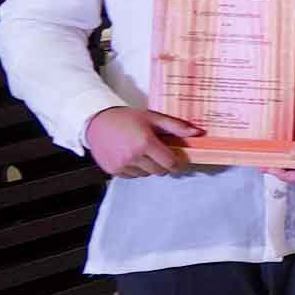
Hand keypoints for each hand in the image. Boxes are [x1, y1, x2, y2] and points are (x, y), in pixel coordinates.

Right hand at [84, 105, 200, 177]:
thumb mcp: (153, 118)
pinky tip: (132, 156)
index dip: (178, 163)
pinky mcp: (113, 170)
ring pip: (146, 174)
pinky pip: (132, 176)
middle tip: (160, 154)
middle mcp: (133, 156)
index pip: (170, 163)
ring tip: (143, 152)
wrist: (97, 122)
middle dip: (164, 164)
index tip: (179, 160)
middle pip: (160, 171)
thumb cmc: (125, 118)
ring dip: (149, 167)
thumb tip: (197, 132)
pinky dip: (136, 169)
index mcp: (145, 143)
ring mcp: (122, 165)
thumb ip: (176, 127)